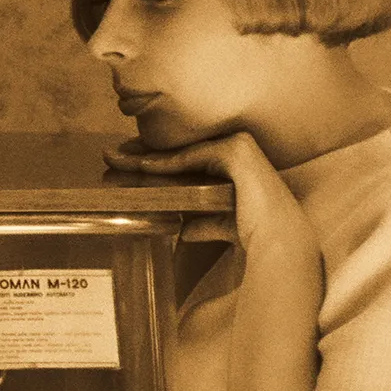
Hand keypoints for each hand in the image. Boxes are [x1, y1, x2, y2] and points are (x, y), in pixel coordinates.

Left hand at [103, 133, 316, 254]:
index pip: (184, 161)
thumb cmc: (257, 236)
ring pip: (182, 153)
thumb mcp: (222, 224)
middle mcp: (235, 153)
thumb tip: (186, 230)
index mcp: (232, 170)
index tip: (126, 167)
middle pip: (178, 153)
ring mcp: (238, 148)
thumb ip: (206, 223)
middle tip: (110, 156)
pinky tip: (142, 166)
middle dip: (142, 155)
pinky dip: (168, 163)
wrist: (280, 242)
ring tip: (116, 159)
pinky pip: (193, 157)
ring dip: (147, 157)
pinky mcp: (237, 150)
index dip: (154, 163)